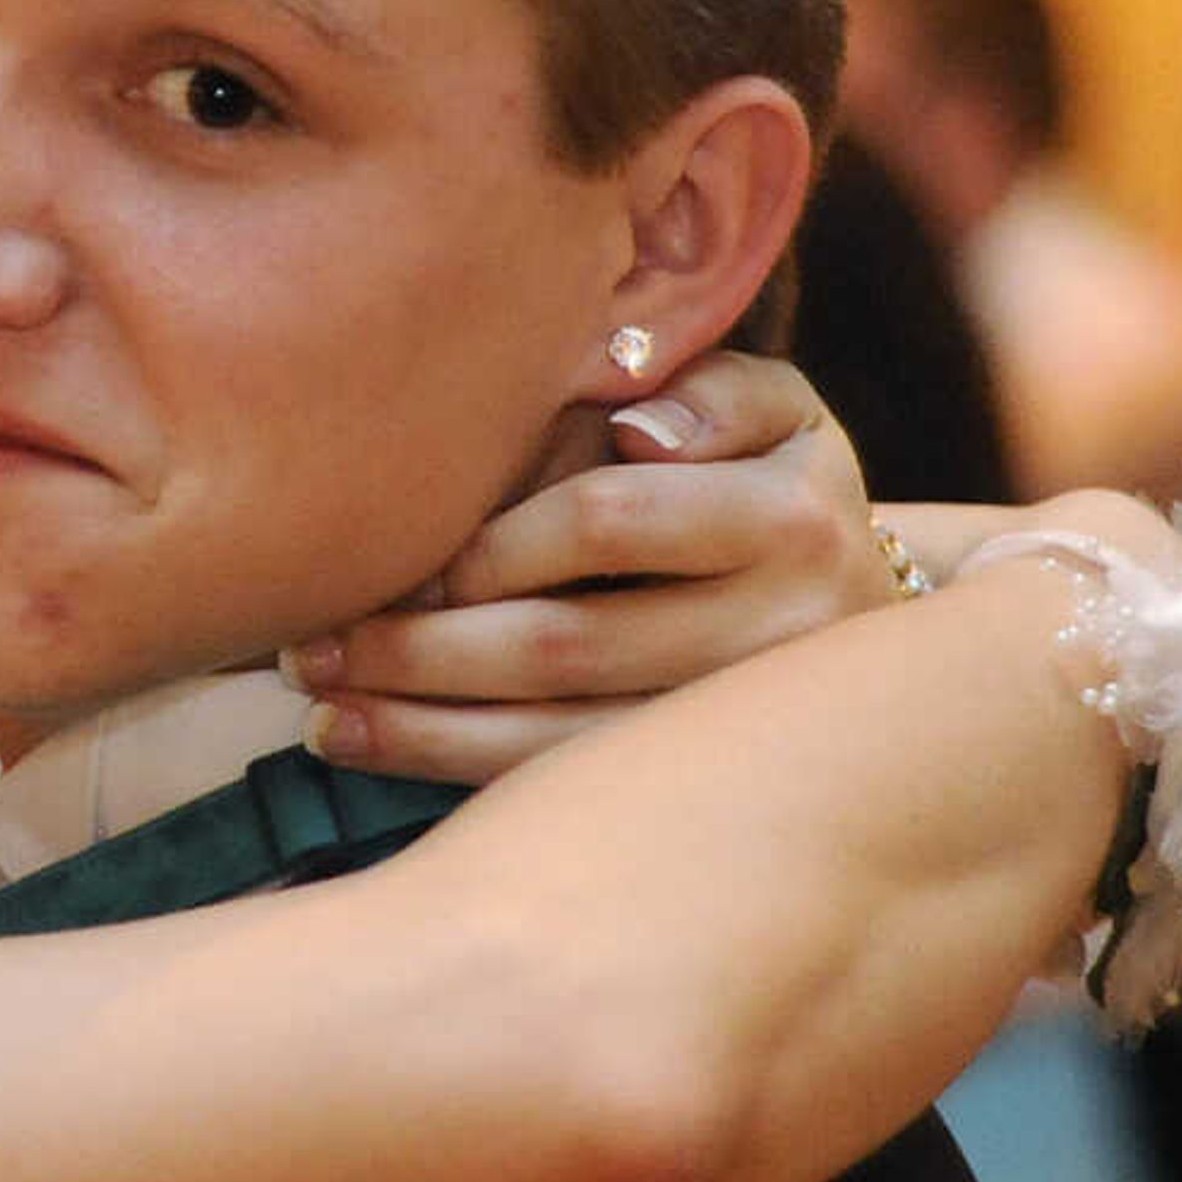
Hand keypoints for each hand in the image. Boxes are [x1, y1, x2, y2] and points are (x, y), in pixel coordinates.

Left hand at [285, 355, 895, 781]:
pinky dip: (442, 764)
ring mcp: (739, 732)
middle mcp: (780, 636)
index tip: (408, 551)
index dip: (493, 540)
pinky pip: (555, 786)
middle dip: (422, 646)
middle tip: (307, 642)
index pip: (607, 520)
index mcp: (792, 519)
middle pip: (565, 644)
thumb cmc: (775, 484)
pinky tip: (358, 740)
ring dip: (416, 723)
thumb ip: (708, 392)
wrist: (874, 628)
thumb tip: (634, 427)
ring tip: (316, 701)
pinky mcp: (696, 789)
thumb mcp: (775, 411)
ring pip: (553, 740)